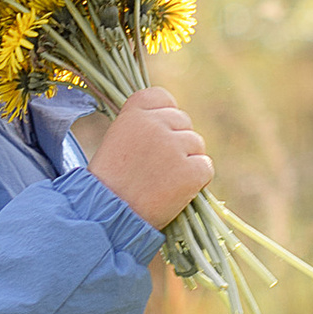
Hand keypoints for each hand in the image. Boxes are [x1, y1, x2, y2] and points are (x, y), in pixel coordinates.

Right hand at [84, 83, 215, 230]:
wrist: (107, 216)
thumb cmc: (110, 183)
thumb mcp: (118, 140)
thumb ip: (143, 126)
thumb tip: (173, 122)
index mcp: (134, 113)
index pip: (162, 97)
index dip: (164, 115)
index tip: (156, 135)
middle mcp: (156, 123)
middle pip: (183, 122)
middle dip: (177, 142)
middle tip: (157, 169)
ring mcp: (175, 146)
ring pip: (197, 145)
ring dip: (187, 162)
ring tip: (163, 182)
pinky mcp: (191, 170)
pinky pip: (205, 167)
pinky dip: (197, 181)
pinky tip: (176, 192)